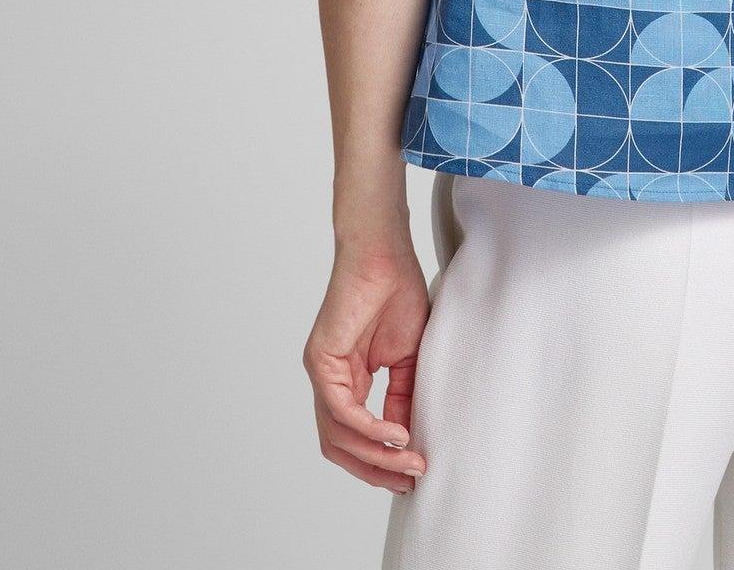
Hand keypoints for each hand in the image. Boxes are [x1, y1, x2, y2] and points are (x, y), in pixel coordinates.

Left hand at [303, 239, 431, 493]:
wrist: (384, 254)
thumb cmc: (398, 293)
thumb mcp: (408, 357)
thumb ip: (402, 396)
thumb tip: (406, 438)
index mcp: (348, 381)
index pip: (353, 437)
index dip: (380, 461)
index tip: (412, 474)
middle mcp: (330, 381)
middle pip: (340, 447)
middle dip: (375, 470)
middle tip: (409, 480)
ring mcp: (322, 373)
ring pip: (337, 436)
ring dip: (374, 455)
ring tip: (409, 460)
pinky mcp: (321, 361)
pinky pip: (340, 410)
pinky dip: (368, 428)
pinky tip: (395, 433)